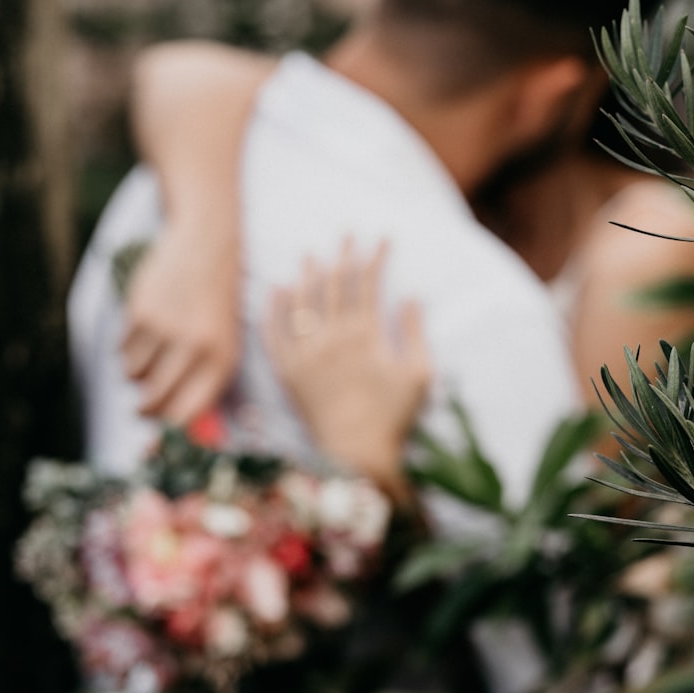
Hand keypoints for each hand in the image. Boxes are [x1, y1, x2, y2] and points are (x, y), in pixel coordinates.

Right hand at [120, 223, 240, 423]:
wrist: (206, 249)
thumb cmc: (217, 307)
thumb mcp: (225, 343)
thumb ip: (204, 381)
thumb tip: (178, 426)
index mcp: (222, 361)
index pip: (187, 414)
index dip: (170, 428)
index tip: (162, 429)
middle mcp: (195, 349)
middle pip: (154, 402)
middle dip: (145, 411)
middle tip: (142, 409)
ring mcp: (166, 331)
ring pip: (133, 378)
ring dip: (137, 375)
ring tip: (153, 356)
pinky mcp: (140, 314)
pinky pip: (121, 352)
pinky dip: (128, 350)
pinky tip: (146, 333)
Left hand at [263, 239, 430, 508]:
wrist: (356, 455)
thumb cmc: (393, 417)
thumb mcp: (419, 373)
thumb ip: (416, 332)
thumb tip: (413, 298)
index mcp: (365, 336)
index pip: (367, 284)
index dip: (374, 257)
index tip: (381, 239)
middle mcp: (331, 338)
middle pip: (334, 285)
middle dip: (342, 256)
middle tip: (346, 235)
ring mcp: (305, 355)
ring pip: (302, 302)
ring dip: (308, 274)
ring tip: (311, 254)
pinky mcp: (287, 373)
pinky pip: (275, 333)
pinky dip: (275, 308)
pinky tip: (277, 289)